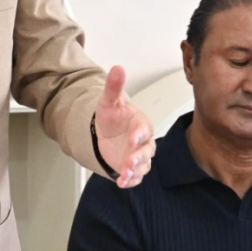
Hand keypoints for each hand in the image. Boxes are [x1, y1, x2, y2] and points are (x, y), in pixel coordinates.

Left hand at [94, 66, 154, 187]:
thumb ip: (114, 87)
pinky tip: (121, 182)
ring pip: (143, 166)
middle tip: (128, 162)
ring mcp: (139, 157)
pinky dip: (130, 181)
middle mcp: (143, 142)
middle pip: (146, 151)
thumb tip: (118, 67)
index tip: (132, 139)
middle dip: (138, 157)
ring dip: (134, 172)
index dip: (139, 135)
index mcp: (141, 125)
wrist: (105, 133)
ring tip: (124, 175)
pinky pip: (136, 178)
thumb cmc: (112, 117)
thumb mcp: (109, 102)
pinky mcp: (133, 169)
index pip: (145, 130)